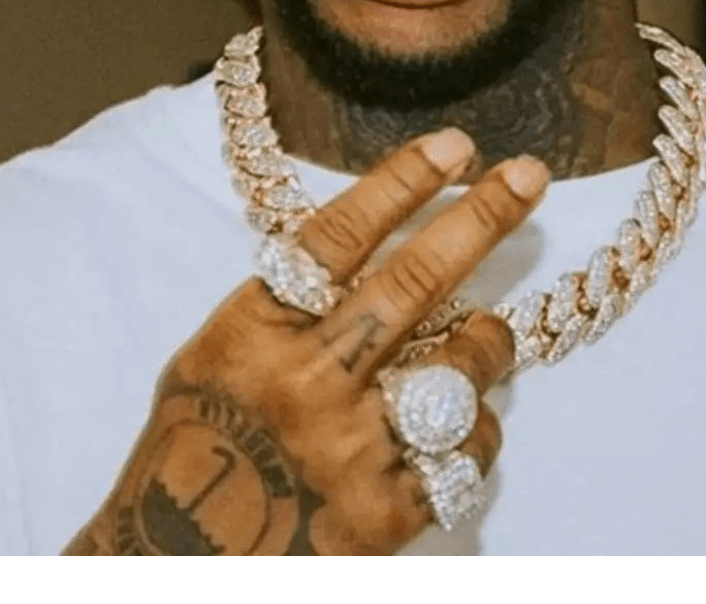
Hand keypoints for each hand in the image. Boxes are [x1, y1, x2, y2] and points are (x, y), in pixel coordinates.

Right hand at [65, 129, 547, 554]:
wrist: (176, 562)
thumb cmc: (197, 447)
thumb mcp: (218, 354)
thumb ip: (284, 300)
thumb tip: (366, 236)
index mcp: (253, 333)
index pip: (337, 236)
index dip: (401, 182)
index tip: (455, 145)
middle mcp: (304, 384)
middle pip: (412, 282)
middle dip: (481, 218)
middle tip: (528, 177)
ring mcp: (348, 451)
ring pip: (458, 369)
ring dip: (488, 341)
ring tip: (489, 332)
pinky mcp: (384, 516)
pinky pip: (465, 450)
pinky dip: (474, 427)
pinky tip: (458, 421)